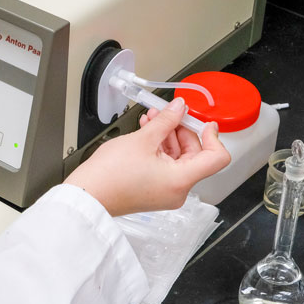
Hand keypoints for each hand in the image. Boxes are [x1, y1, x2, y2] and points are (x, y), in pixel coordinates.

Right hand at [64, 97, 230, 215]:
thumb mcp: (142, 139)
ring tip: (153, 118)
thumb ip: (167, 120)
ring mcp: (166, 192)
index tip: (203, 121)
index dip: (213, 136)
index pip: (216, 158)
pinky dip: (159, 148)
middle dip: (182, 130)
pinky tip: (147, 132)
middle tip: (170, 112)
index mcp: (181, 181)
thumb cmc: (109, 175)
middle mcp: (178, 190)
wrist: (87, 195)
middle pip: (196, 155)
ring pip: (178, 158)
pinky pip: (165, 165)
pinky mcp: (154, 190)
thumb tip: (179, 108)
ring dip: (168, 136)